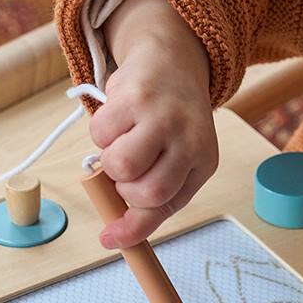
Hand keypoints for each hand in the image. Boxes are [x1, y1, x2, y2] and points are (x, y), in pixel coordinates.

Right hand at [89, 0, 216, 248]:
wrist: (170, 62)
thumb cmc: (170, 121)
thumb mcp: (175, 160)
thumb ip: (150, 199)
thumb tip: (113, 238)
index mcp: (202, 160)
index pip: (166, 205)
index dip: (134, 228)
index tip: (110, 240)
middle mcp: (189, 138)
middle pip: (143, 190)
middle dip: (124, 187)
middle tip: (126, 170)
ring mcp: (162, 115)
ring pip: (118, 164)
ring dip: (109, 160)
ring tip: (123, 141)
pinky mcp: (135, 94)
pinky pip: (100, 133)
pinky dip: (101, 132)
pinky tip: (119, 118)